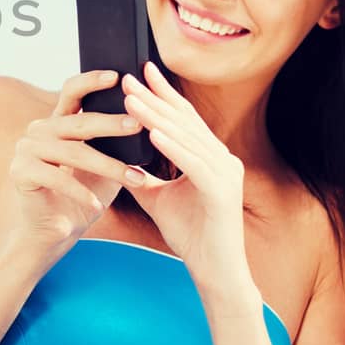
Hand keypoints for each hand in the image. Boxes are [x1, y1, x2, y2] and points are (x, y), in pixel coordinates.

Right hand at [7, 70, 137, 254]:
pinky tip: (98, 204)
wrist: (55, 231)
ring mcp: (26, 149)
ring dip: (107, 166)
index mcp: (58, 122)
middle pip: (78, 122)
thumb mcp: (105, 166)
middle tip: (138, 125)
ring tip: (134, 178)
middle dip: (111, 124)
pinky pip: (56, 177)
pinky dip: (79, 193)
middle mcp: (39, 130)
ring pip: (73, 152)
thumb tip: (149, 121)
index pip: (73, 91)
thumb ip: (117, 144)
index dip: (92, 81)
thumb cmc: (83, 195)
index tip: (117, 75)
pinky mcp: (20, 171)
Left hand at [119, 62, 248, 276]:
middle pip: (184, 121)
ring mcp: (226, 174)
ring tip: (131, 99)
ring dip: (156, 117)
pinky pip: (193, 164)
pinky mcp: (222, 192)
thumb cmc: (192, 235)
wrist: (214, 273)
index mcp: (211, 157)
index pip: (184, 117)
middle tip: (127, 76)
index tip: (140, 71)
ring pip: (186, 138)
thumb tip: (117, 157)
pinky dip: (172, 147)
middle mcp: (223, 159)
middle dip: (154, 97)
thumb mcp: (158, 198)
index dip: (163, 92)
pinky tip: (152, 133)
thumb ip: (142, 175)